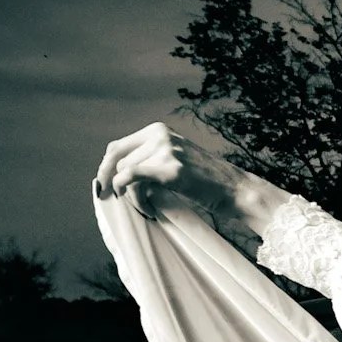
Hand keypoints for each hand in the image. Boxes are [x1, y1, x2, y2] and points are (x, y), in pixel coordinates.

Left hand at [94, 123, 282, 234]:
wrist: (237, 190)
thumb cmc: (208, 183)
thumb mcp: (176, 161)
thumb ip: (151, 160)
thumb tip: (117, 176)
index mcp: (159, 131)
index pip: (118, 146)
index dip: (105, 168)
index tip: (104, 188)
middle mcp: (160, 135)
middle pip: (117, 159)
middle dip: (112, 184)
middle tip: (117, 202)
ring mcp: (166, 150)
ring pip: (125, 173)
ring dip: (133, 198)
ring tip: (149, 210)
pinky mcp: (171, 168)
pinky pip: (134, 180)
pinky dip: (135, 198)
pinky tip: (149, 210)